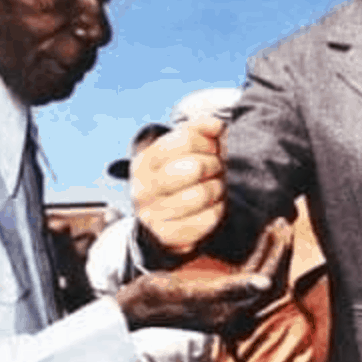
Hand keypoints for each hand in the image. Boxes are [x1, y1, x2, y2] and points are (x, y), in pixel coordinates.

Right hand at [115, 219, 288, 331]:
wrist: (133, 310)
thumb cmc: (155, 297)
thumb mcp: (189, 290)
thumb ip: (228, 289)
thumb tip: (265, 283)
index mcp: (231, 312)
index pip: (267, 280)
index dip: (278, 253)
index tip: (281, 226)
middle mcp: (234, 313)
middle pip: (270, 279)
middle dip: (279, 250)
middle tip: (282, 220)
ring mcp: (228, 306)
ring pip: (262, 277)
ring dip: (271, 252)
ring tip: (275, 225)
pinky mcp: (221, 299)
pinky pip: (250, 275)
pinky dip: (258, 256)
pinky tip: (258, 239)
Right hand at [131, 117, 226, 254]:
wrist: (158, 225)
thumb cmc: (176, 179)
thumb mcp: (177, 152)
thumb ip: (196, 131)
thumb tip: (217, 125)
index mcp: (144, 161)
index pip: (184, 140)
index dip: (207, 142)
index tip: (212, 149)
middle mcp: (143, 187)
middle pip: (195, 167)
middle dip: (214, 166)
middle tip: (216, 169)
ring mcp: (152, 214)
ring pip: (202, 194)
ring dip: (218, 189)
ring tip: (215, 188)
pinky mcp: (167, 235)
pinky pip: (206, 219)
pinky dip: (217, 211)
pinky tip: (213, 206)